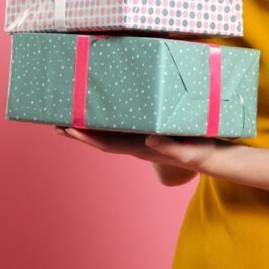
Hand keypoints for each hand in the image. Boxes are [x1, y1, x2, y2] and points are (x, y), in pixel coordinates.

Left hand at [54, 127, 219, 172]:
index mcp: (141, 148)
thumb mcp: (189, 151)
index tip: (67, 129)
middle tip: (54, 123)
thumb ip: (170, 147)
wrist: (214, 158)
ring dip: (88, 126)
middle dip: (78, 132)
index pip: (106, 143)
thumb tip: (148, 140)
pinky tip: (102, 110)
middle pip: (100, 139)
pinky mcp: (149, 130)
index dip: (85, 137)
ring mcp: (142, 138)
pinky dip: (107, 119)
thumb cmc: (201, 153)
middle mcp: (136, 144)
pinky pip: (122, 124)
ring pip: (108, 132)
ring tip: (69, 116)